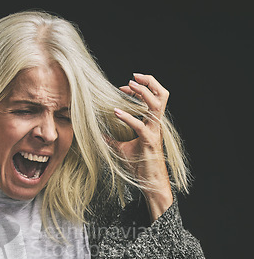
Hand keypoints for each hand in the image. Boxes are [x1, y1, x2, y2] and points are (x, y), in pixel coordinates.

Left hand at [114, 73, 172, 220]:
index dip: (141, 88)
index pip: (153, 98)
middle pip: (162, 95)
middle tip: (133, 77)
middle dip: (149, 82)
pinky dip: (128, 117)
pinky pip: (140, 126)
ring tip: (129, 86)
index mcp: (152, 123)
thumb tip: (97, 133)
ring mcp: (154, 132)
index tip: (124, 86)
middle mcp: (156, 125)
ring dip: (144, 93)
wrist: (150, 182)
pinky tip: (115, 112)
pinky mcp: (149, 142)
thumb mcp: (121, 148)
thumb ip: (111, 139)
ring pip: (157, 105)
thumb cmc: (139, 165)